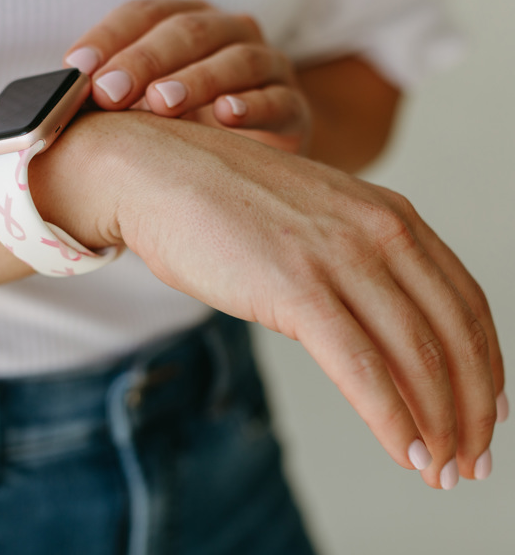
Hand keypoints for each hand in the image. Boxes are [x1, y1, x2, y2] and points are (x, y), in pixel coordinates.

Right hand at [37, 111, 505, 489]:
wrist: (159, 171)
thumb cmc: (228, 201)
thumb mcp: (311, 222)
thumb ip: (350, 266)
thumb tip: (371, 331)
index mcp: (389, 215)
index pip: (464, 300)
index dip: (485, 364)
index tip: (486, 412)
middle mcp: (378, 231)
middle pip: (453, 334)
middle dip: (473, 407)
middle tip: (471, 459)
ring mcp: (338, 257)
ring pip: (416, 356)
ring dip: (438, 423)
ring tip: (440, 469)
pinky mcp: (295, 287)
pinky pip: (360, 366)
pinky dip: (390, 418)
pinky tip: (404, 453)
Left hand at [63, 0, 310, 153]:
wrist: (255, 163)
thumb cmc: (195, 131)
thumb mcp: (154, 109)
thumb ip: (120, 96)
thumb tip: (67, 98)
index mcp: (190, 25)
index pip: (146, 14)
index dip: (111, 39)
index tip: (77, 72)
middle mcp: (231, 34)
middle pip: (188, 32)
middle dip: (145, 61)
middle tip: (111, 93)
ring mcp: (267, 66)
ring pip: (234, 59)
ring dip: (196, 79)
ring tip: (162, 104)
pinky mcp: (293, 105)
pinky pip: (275, 98)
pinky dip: (251, 105)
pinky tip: (226, 117)